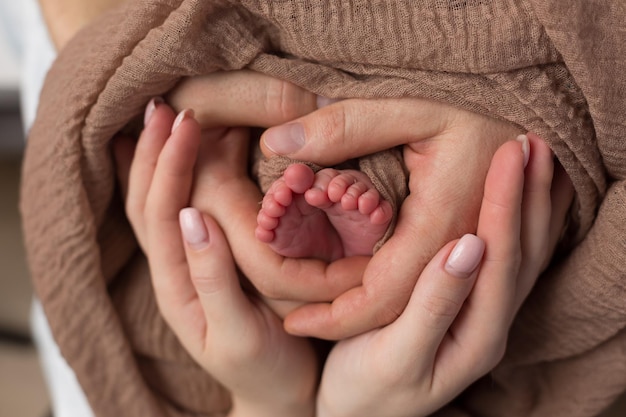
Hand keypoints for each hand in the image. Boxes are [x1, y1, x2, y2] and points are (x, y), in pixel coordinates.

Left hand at [114, 103, 316, 416]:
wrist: (277, 394)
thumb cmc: (265, 368)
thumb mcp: (239, 333)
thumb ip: (213, 278)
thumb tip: (193, 215)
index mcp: (178, 286)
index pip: (161, 213)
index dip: (168, 165)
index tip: (185, 122)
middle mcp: (172, 272)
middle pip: (146, 202)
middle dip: (152, 152)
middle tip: (165, 106)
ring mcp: (185, 266)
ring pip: (157, 204)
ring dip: (157, 160)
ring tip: (165, 118)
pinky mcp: (202, 262)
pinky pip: (178, 211)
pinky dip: (174, 177)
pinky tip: (180, 155)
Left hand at [259, 98, 570, 338]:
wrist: (528, 129)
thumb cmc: (469, 112)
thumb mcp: (411, 109)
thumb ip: (345, 126)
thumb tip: (273, 144)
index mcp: (441, 225)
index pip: (381, 296)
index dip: (335, 318)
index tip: (291, 324)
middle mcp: (457, 255)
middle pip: (393, 313)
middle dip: (342, 323)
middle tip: (296, 323)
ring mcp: (464, 261)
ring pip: (408, 308)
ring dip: (362, 315)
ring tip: (315, 315)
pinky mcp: (464, 258)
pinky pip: (422, 292)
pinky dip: (384, 298)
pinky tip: (355, 292)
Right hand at [317, 135, 557, 416]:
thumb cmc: (366, 393)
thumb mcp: (396, 355)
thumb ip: (434, 303)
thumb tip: (468, 243)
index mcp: (477, 334)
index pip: (502, 256)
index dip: (508, 202)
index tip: (511, 151)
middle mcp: (490, 325)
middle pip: (523, 251)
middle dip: (529, 195)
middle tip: (531, 142)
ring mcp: (481, 318)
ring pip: (520, 252)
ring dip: (529, 204)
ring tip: (533, 159)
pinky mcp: (466, 310)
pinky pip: (505, 258)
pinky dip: (517, 221)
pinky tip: (513, 199)